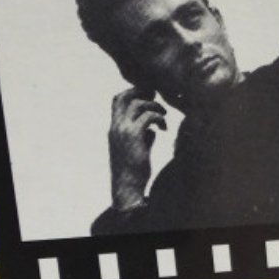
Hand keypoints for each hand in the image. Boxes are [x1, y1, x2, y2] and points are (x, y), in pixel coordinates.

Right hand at [108, 87, 166, 211]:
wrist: (126, 188)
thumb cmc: (133, 172)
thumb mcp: (136, 151)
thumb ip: (142, 138)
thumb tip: (152, 131)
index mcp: (114, 129)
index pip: (117, 101)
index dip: (131, 92)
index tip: (147, 96)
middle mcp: (115, 127)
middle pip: (124, 96)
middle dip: (141, 91)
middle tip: (155, 97)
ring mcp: (122, 130)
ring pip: (138, 104)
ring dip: (154, 106)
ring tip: (163, 116)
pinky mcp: (133, 136)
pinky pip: (148, 116)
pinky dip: (159, 118)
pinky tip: (164, 129)